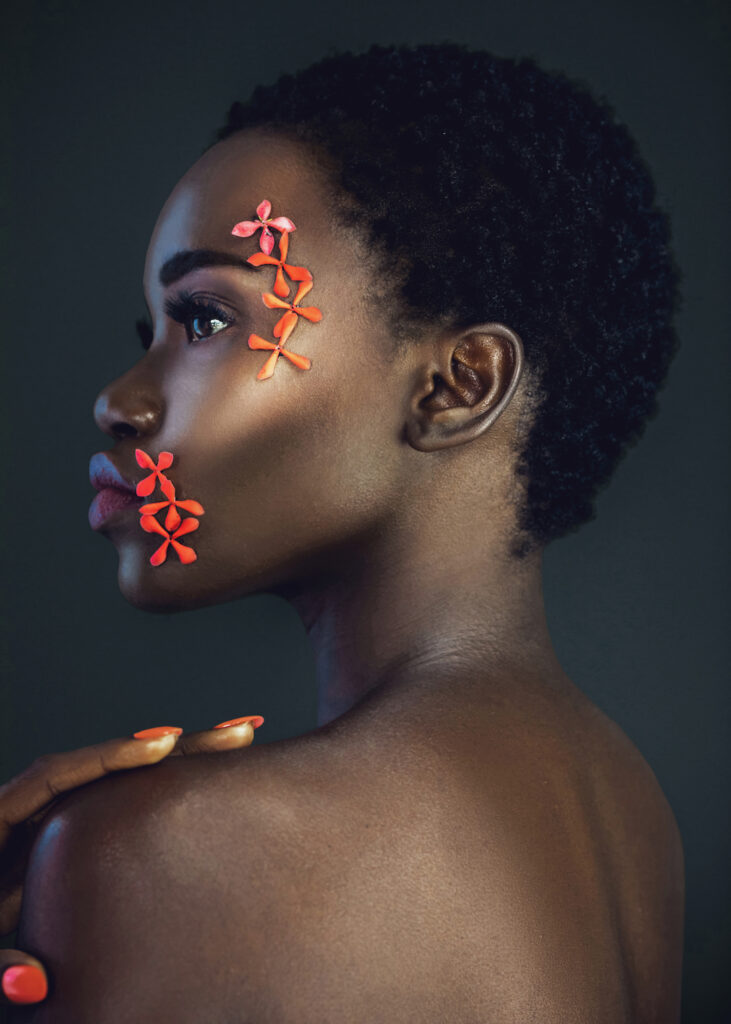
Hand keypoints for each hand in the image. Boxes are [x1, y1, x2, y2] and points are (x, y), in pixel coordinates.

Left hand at [0, 717, 260, 1004]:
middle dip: (174, 747)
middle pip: (107, 767)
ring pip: (119, 785)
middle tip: (234, 734)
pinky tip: (200, 787)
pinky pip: (117, 812)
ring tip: (233, 745)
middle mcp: (29, 814)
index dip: (112, 756)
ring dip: (177, 763)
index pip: (59, 773)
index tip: (163, 742)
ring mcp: (51, 829)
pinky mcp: (66, 849)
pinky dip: (158, 795)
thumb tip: (35, 982)